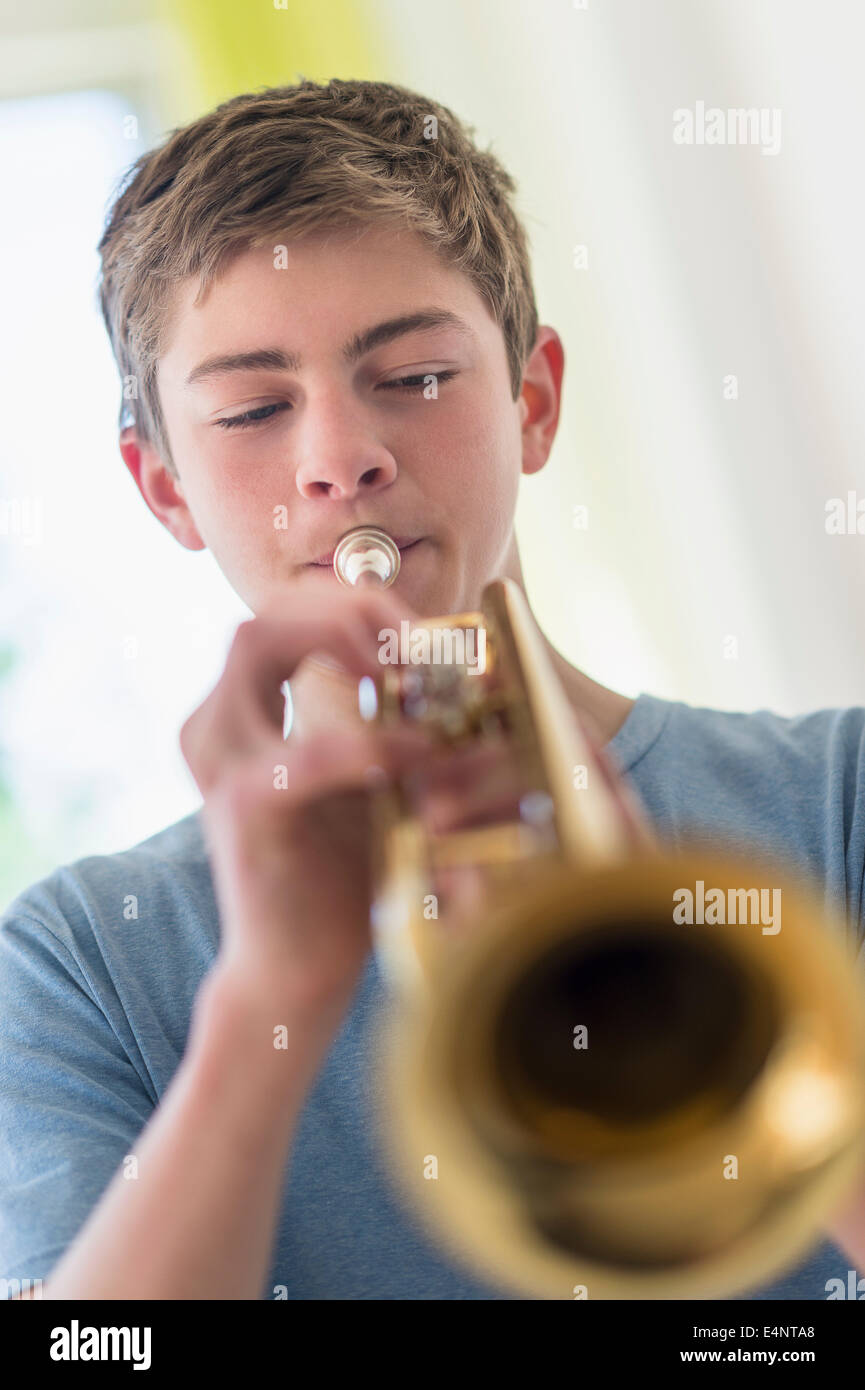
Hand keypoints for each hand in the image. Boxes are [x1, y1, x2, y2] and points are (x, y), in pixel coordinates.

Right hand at [181, 581, 434, 1024]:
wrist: (296, 969)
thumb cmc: (334, 873)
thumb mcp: (364, 778)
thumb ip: (384, 720)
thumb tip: (460, 669)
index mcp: (236, 717)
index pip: (279, 617)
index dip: (349, 608)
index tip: (418, 636)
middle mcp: (213, 728)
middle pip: (262, 615)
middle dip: (345, 612)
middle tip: (415, 643)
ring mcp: (219, 764)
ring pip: (258, 647)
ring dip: (344, 646)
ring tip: (408, 675)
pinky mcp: (244, 808)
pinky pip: (308, 753)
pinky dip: (371, 743)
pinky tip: (418, 751)